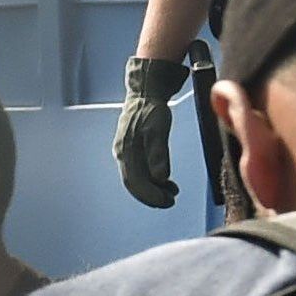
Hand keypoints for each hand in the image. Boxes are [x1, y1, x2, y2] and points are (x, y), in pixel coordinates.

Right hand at [114, 57, 190, 208]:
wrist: (145, 93)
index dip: (150, 196)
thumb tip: (160, 178)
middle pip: (135, 183)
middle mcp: (123, 153)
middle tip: (171, 202)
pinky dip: (154, 179)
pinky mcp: (133, 148)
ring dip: (154, 189)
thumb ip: (159, 155)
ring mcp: (126, 151)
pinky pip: (140, 170)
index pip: (135, 182)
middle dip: (152, 196)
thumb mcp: (158, 131)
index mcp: (125, 151)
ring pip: (138, 178)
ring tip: (172, 194)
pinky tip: (167, 182)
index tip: (167, 202)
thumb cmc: (152, 110)